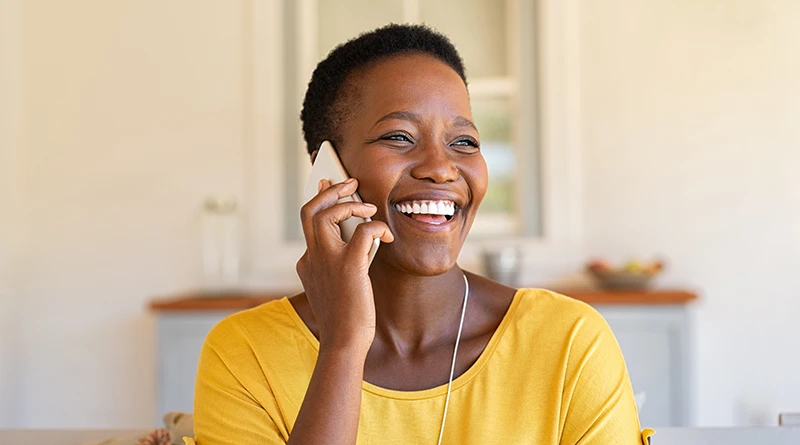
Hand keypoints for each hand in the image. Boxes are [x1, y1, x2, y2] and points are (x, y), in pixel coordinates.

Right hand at [296, 178, 393, 353]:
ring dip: (349, 203)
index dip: (319, 201)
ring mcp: (327, 261)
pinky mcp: (349, 266)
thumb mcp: (334, 287)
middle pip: (310, 210)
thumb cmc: (345, 318)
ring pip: (326, 213)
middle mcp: (312, 257)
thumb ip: (338, 263)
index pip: (308, 222)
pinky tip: (386, 236)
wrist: (344, 343)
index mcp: (307, 263)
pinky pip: (363, 231)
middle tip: (349, 183)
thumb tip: (359, 238)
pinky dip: (376, 227)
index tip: (326, 186)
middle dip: (329, 190)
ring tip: (368, 207)